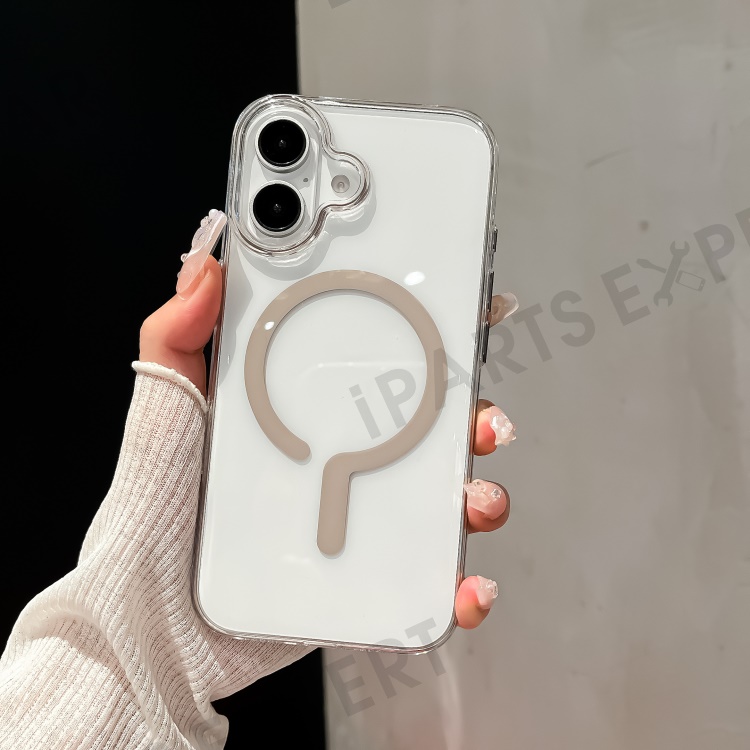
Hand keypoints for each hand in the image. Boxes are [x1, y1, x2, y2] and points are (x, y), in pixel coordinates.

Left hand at [141, 253, 518, 631]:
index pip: (382, 372)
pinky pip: (426, 582)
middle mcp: (343, 464)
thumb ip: (176, 339)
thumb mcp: (167, 412)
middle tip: (481, 417)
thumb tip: (204, 269)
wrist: (150, 616)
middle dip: (473, 419)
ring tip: (472, 500)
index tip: (471, 319)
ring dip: (479, 496)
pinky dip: (459, 585)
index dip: (434, 346)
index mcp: (310, 417)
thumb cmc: (155, 512)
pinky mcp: (364, 581)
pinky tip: (464, 585)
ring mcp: (358, 523)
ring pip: (441, 501)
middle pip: (430, 433)